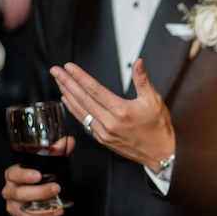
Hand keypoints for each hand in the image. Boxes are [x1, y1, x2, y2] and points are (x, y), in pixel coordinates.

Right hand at [1, 136, 74, 215]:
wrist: (32, 191)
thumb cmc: (38, 176)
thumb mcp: (47, 163)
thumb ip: (57, 152)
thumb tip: (69, 141)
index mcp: (13, 175)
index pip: (13, 174)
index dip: (24, 175)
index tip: (37, 175)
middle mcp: (10, 191)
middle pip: (20, 194)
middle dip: (40, 193)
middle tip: (56, 188)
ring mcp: (13, 207)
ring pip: (23, 213)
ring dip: (43, 212)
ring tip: (59, 209)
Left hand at [49, 58, 174, 171]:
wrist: (161, 153)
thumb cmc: (158, 127)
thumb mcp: (154, 100)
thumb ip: (142, 80)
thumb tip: (137, 62)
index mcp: (121, 111)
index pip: (94, 90)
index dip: (80, 77)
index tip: (69, 67)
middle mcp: (109, 123)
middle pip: (82, 99)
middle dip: (67, 83)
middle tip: (55, 70)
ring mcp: (104, 133)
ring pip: (80, 111)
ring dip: (67, 95)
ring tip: (59, 82)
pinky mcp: (103, 140)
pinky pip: (84, 122)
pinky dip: (74, 110)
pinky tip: (68, 101)